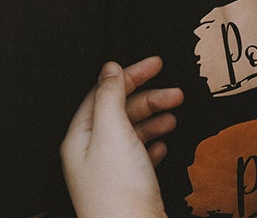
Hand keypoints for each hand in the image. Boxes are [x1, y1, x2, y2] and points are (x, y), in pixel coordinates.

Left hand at [60, 56, 182, 217]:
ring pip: (132, 132)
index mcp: (80, 137)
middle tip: (175, 91)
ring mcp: (109, 171)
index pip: (103, 93)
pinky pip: (139, 155)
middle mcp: (91, 152)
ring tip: (175, 114)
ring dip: (154, 119)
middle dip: (149, 98)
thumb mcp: (112, 131)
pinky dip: (153, 144)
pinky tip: (163, 144)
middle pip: (120, 111)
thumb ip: (110, 96)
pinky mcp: (126, 186)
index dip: (129, 75)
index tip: (155, 64)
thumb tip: (110, 67)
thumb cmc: (118, 192)